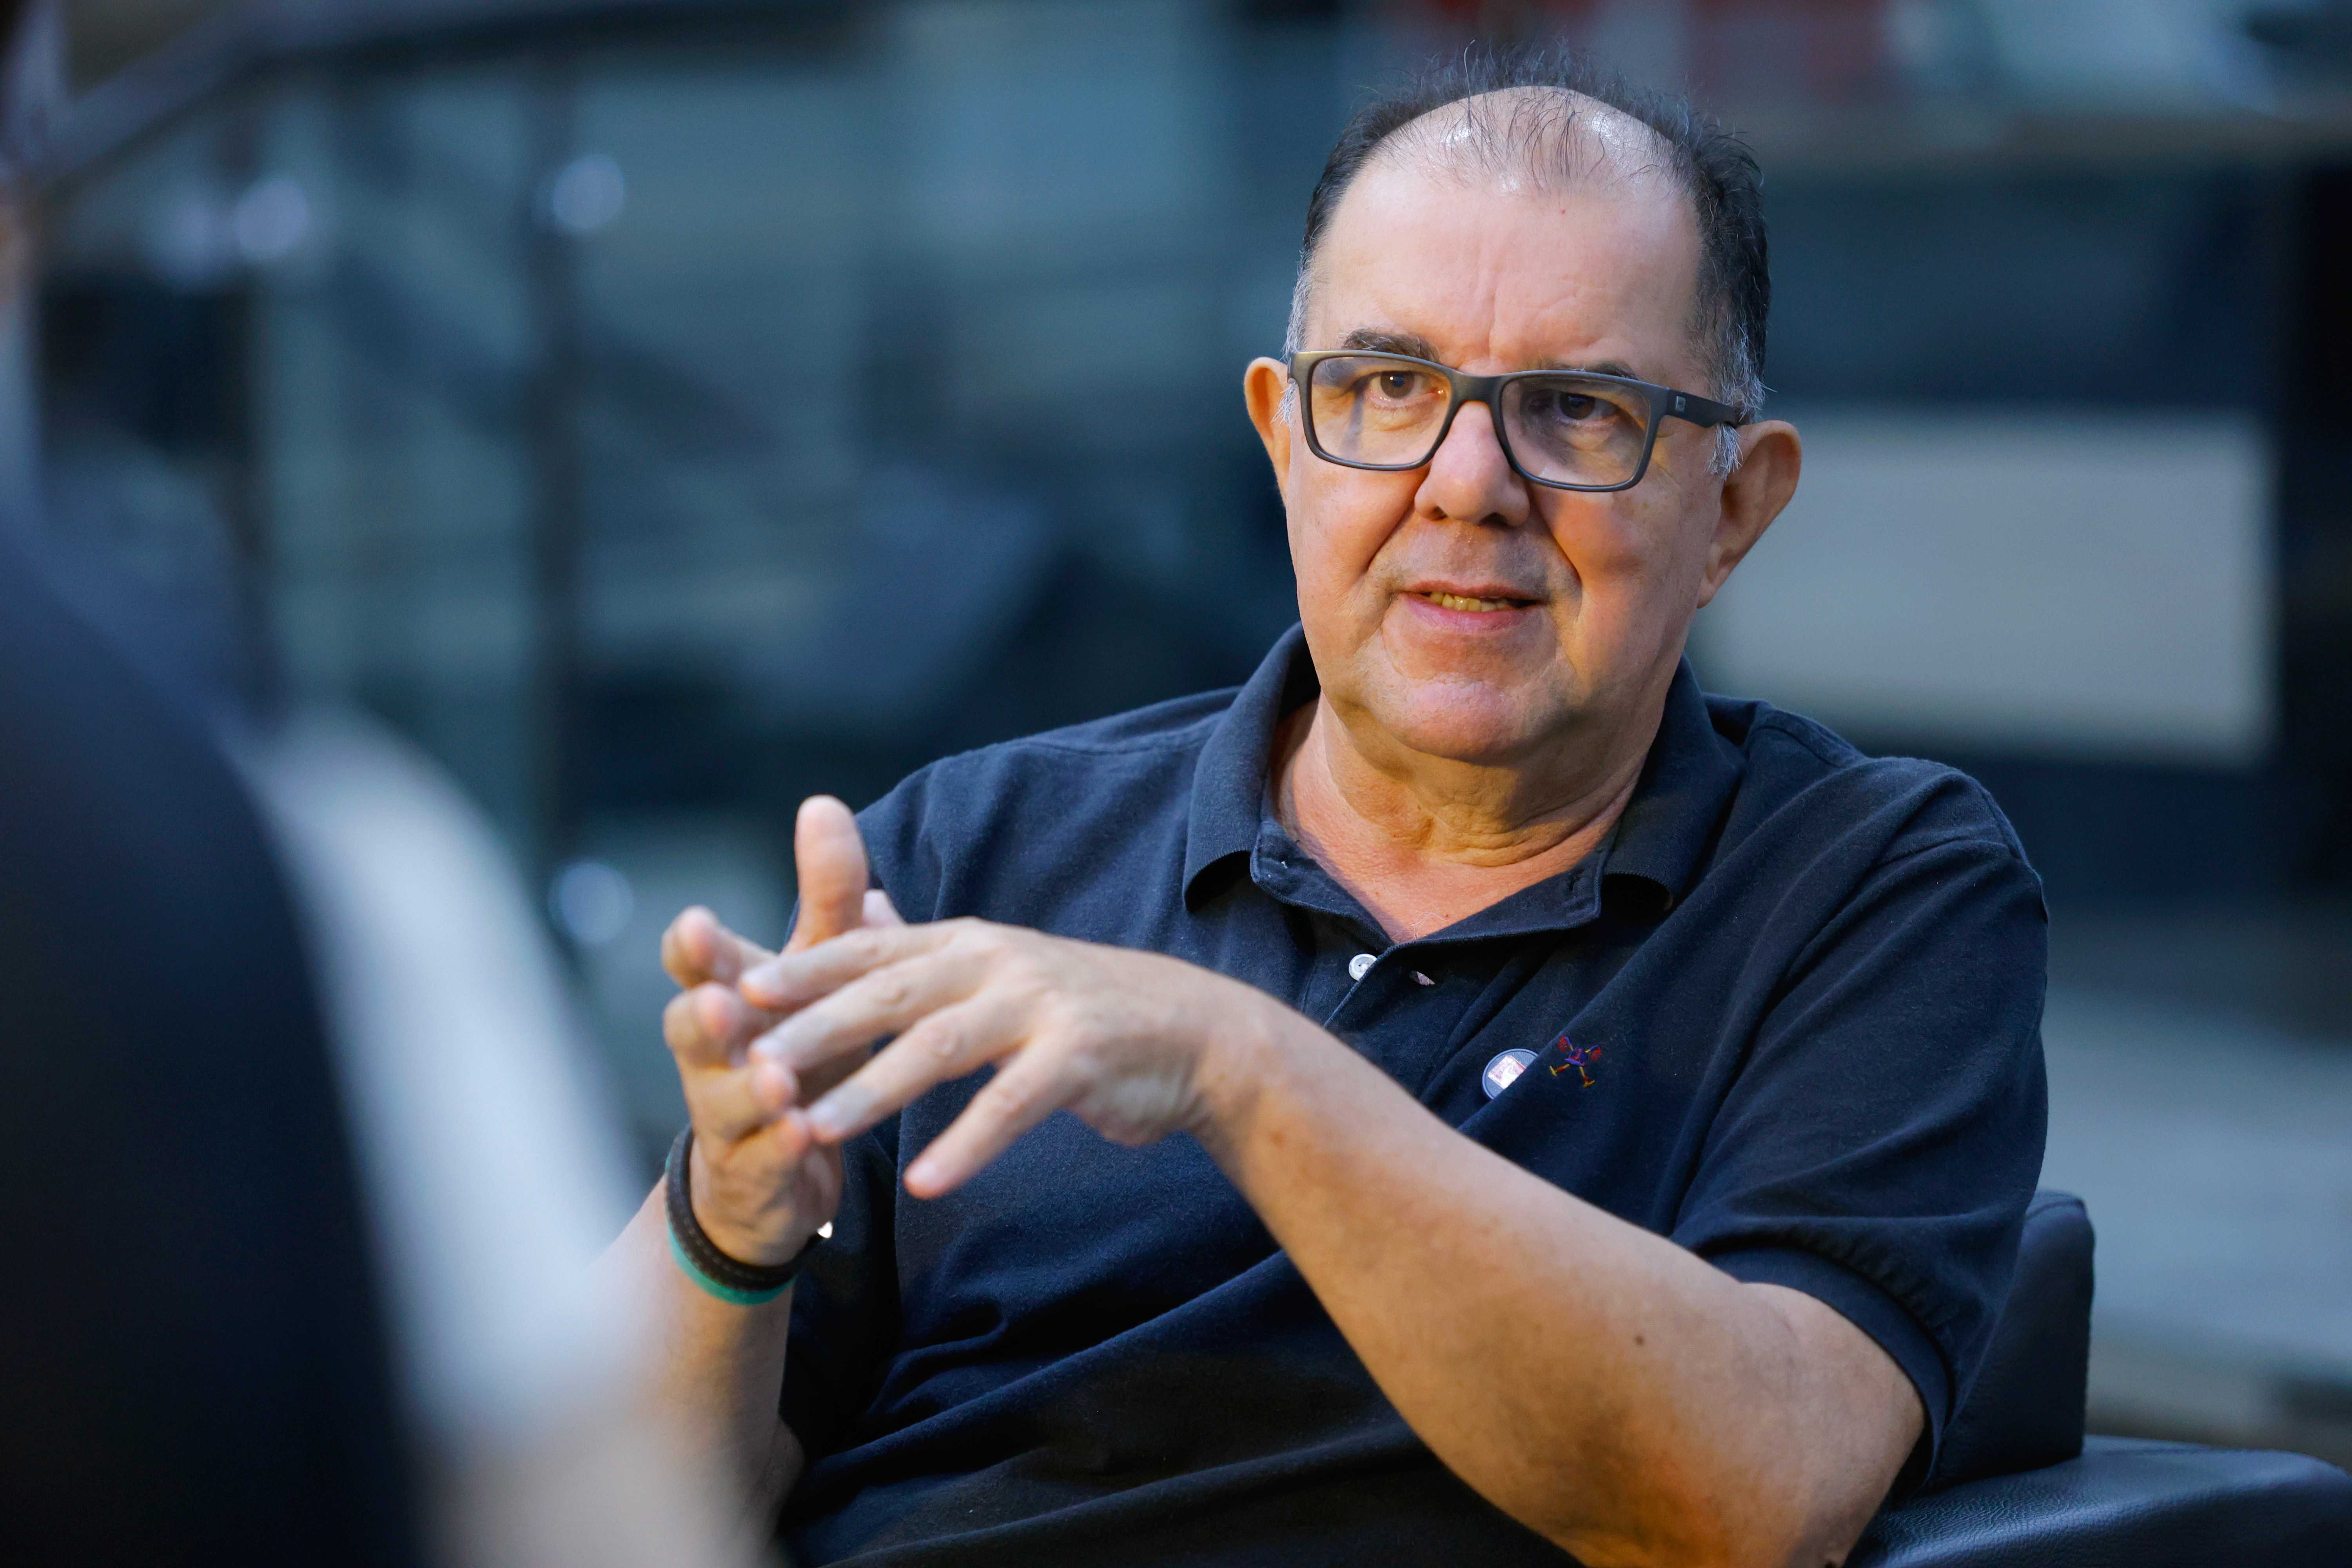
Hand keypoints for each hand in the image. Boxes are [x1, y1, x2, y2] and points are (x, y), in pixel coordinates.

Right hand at [658, 797, 900, 1263]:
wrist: (783, 1166)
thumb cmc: (801, 1048)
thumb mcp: (823, 971)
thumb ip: (825, 898)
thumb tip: (825, 807)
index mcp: (731, 994)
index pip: (696, 964)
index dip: (691, 949)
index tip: (696, 924)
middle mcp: (714, 1051)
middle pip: (688, 1027)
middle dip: (701, 1012)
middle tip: (718, 997)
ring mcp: (726, 1114)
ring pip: (722, 1097)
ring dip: (749, 1085)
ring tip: (777, 1075)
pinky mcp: (753, 1170)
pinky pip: (762, 1158)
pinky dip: (782, 1146)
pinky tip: (803, 1134)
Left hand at [736, 920, 1295, 1198]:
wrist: (1193, 1031)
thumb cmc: (1083, 1014)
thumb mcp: (1002, 972)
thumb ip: (933, 957)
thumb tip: (867, 921)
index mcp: (969, 942)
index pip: (869, 949)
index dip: (803, 969)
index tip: (736, 990)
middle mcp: (997, 962)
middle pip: (888, 993)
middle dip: (813, 1032)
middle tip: (748, 1069)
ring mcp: (1040, 1005)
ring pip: (937, 1048)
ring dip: (869, 1094)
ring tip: (811, 1132)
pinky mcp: (1079, 1057)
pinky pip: (1010, 1104)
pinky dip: (965, 1143)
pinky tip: (924, 1181)